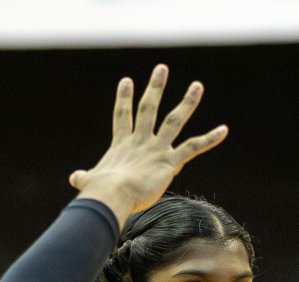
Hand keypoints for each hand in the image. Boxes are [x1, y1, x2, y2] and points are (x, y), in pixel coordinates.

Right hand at [71, 65, 227, 229]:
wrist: (112, 195)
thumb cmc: (100, 192)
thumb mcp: (89, 182)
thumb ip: (84, 178)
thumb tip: (74, 178)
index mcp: (121, 146)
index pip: (122, 117)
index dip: (124, 98)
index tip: (126, 80)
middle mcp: (140, 142)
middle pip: (148, 108)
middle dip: (155, 87)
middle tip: (161, 68)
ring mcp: (156, 149)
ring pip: (174, 120)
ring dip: (187, 102)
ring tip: (197, 86)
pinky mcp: (170, 162)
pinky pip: (193, 147)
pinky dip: (209, 139)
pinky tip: (223, 130)